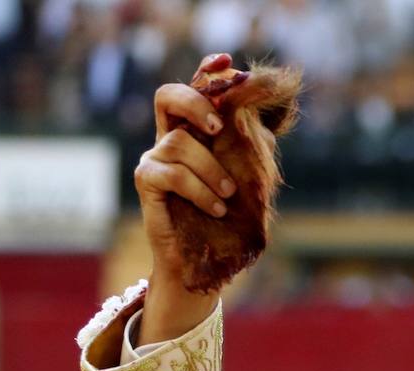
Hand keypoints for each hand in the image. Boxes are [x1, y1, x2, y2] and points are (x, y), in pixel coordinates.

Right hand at [132, 53, 237, 336]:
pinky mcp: (147, 183)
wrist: (205, 265)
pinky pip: (172, 174)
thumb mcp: (249, 183)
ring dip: (211, 170)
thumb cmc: (227, 225)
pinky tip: (216, 208)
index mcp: (194, 136)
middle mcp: (168, 141)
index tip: (226, 63)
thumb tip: (267, 117)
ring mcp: (154, 160)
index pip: (194, 92)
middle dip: (196, 103)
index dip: (206, 73)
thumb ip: (252, 150)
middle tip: (220, 126)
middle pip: (168, 97)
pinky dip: (199, 190)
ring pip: (179, 142)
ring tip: (228, 197)